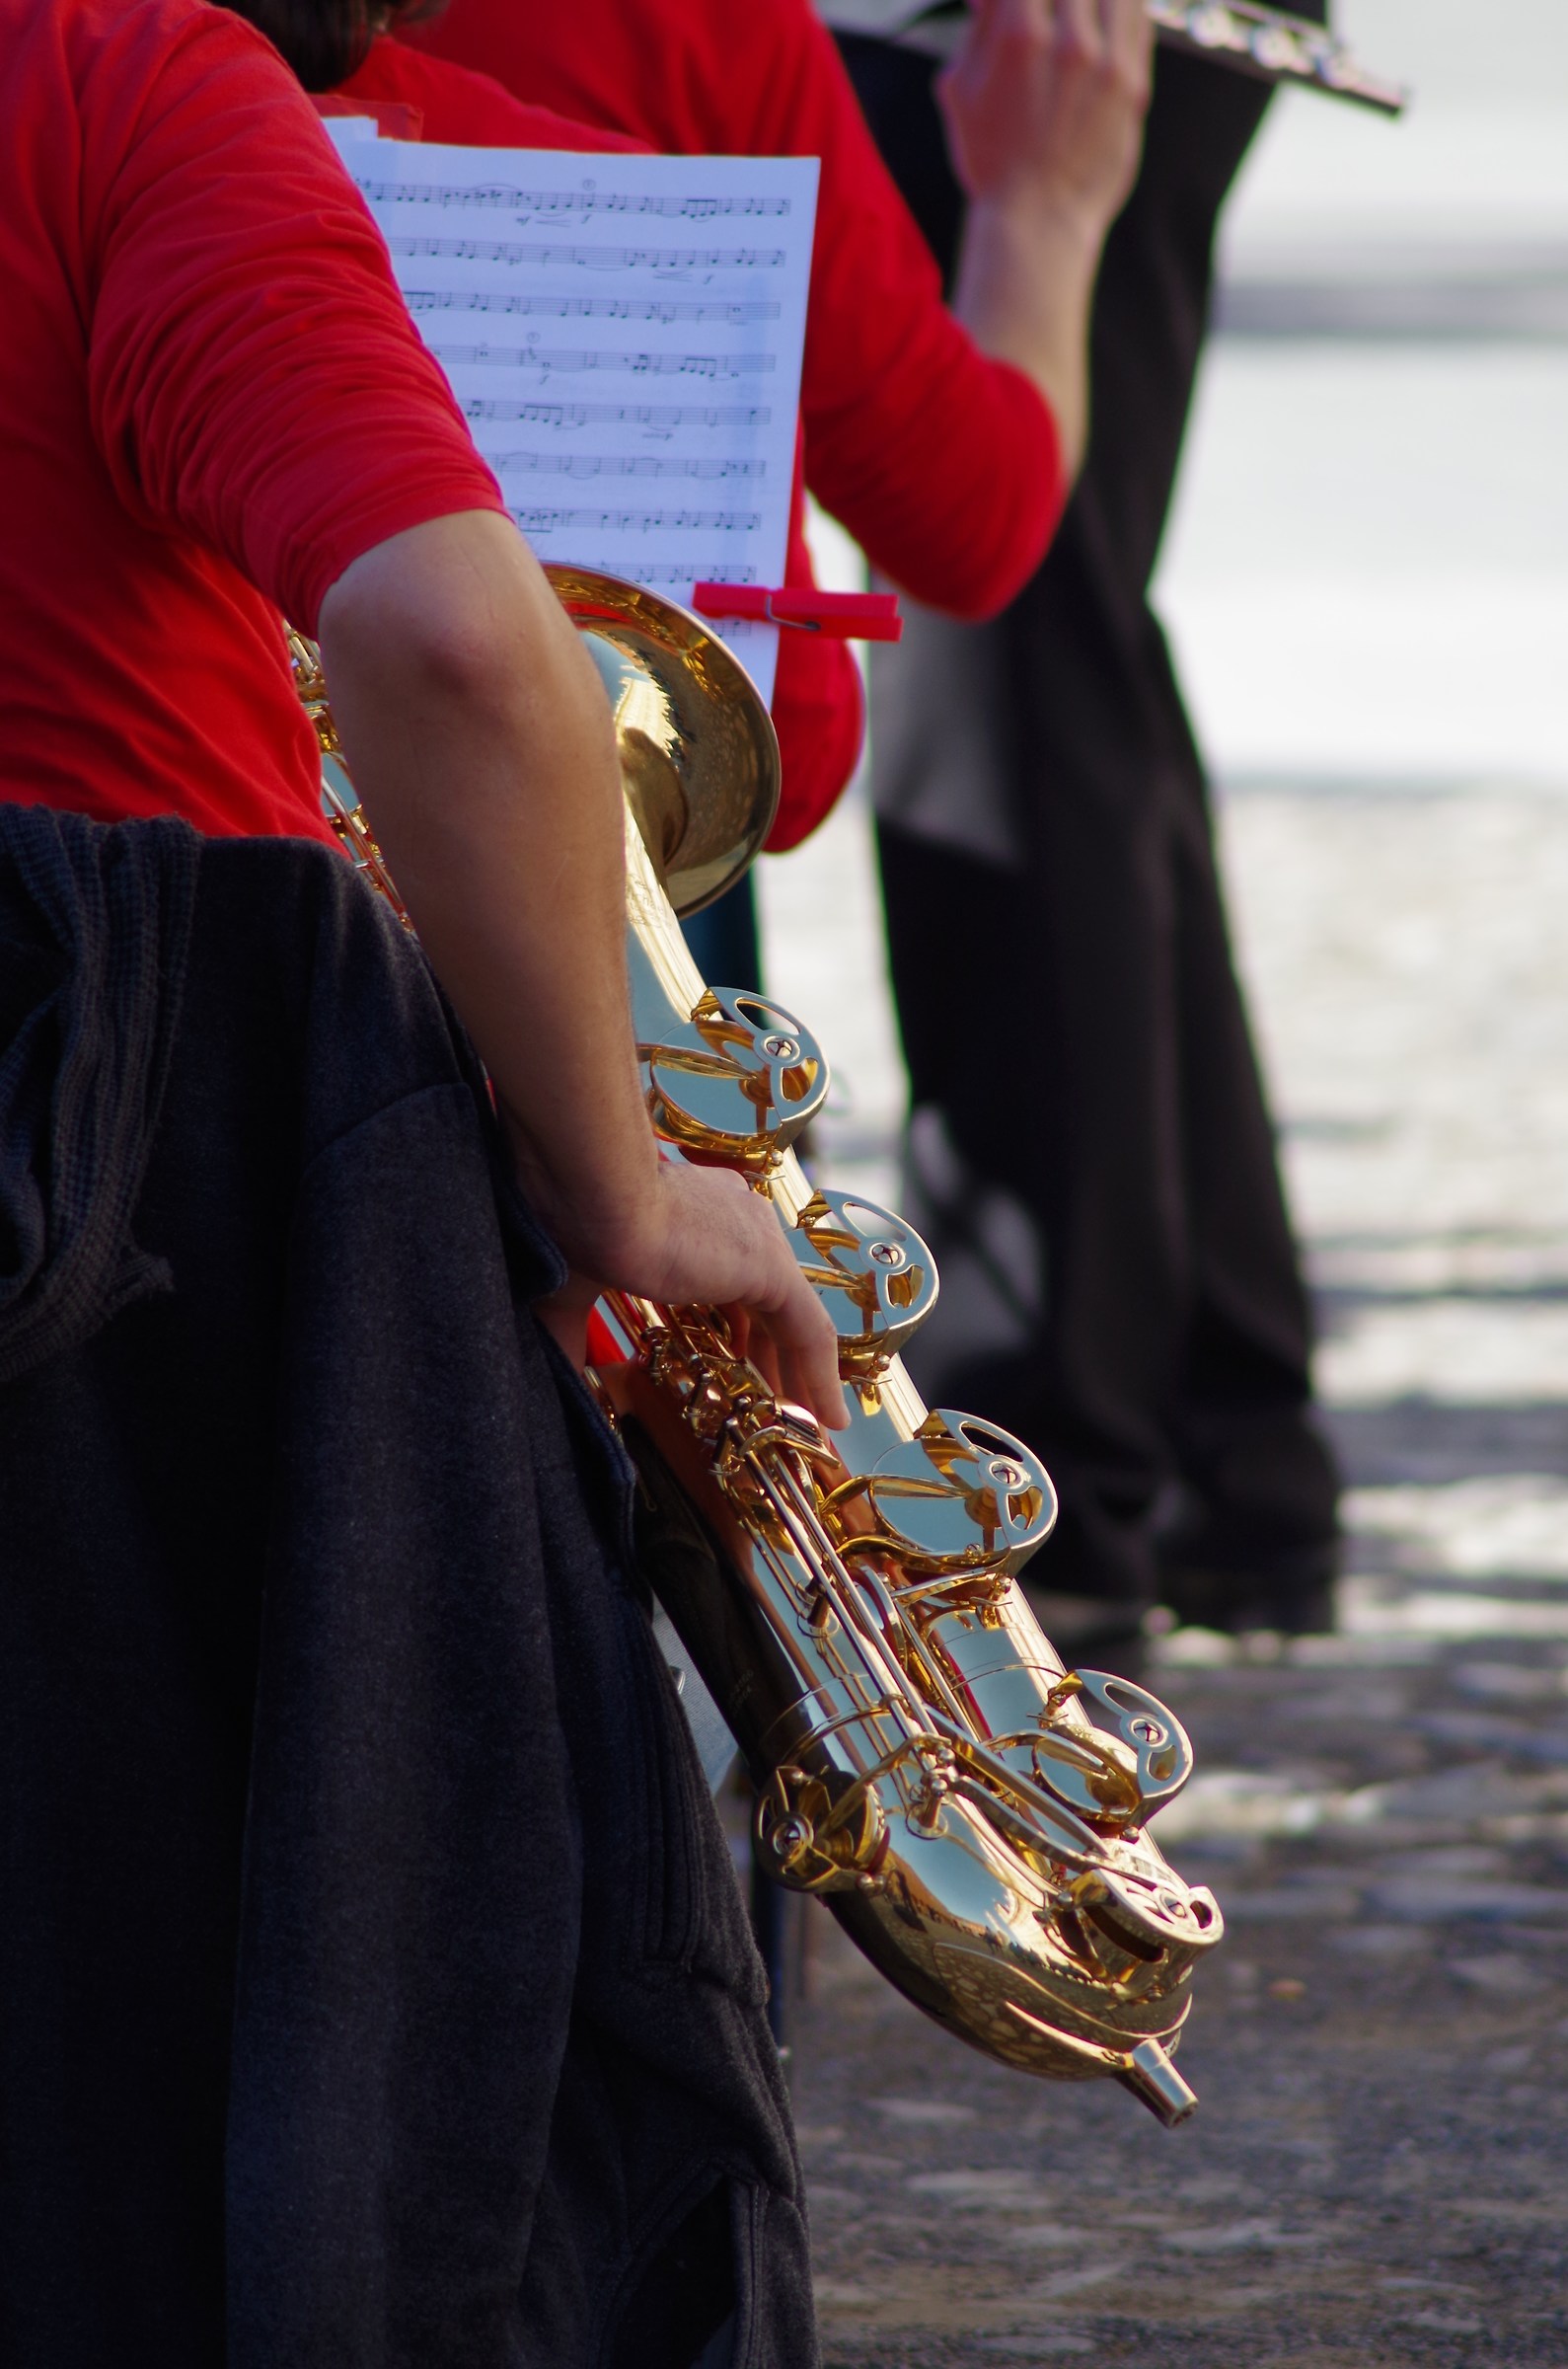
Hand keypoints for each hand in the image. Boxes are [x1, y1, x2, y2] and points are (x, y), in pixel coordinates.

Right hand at [543, 1160, 849, 1433]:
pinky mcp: (769, 1268)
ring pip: (791, 1319)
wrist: (587, 1192)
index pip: (727, 1278)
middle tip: (767, 1403)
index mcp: (694, 1210)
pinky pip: (809, 1333)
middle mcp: (736, 1216)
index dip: (733, 1327)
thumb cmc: (568, 1221)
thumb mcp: (571, 1288)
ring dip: (799, 1373)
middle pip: (765, 1301)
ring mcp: (757, 1240)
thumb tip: (555, 1376)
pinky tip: (828, 1417)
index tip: (726, 1364)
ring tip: (804, 1420)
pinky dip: (820, 1376)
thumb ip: (570, 1334)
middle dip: (768, 1357)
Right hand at [939, 0, 1151, 234]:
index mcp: (1020, 36)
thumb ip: (977, 27)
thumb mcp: (961, 90)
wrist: (1037, 221)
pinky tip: (1110, 15)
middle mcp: (1070, 42)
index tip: (1017, 4)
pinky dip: (1124, 8)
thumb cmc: (991, 159)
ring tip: (1079, 12)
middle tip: (1045, 16)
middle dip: (1052, 0)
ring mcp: (1107, 63)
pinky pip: (1139, 20)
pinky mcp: (1133, 86)